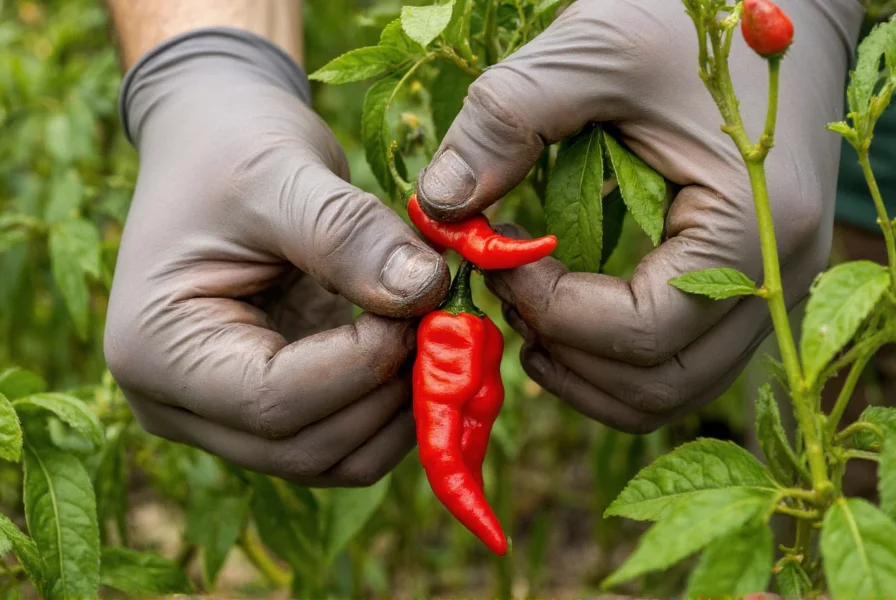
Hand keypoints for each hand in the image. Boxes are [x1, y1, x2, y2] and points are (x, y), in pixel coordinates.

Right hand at [105, 28, 448, 483]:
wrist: (216, 146)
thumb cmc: (229, 148)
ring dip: (398, 410)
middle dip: (388, 395)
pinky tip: (421, 349)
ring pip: (331, 457)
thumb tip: (428, 292)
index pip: (271, 401)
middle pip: (304, 447)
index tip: (422, 306)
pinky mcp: (270, 406)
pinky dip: (391, 406)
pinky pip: (342, 437)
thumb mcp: (282, 174)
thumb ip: (350, 235)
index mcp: (157, 350)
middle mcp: (180, 402)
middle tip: (444, 326)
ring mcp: (226, 414)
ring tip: (436, 334)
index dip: (362, 365)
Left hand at [415, 0, 862, 432]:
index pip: (640, 330)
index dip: (550, 309)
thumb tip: (441, 206)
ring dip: (586, 373)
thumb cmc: (691, 16)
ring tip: (528, 315)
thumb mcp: (595, 47)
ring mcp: (767, 288)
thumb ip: (509, 120)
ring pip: (669, 390)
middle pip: (658, 383)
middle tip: (506, 295)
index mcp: (749, 224)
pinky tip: (564, 319)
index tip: (497, 257)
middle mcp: (775, 276)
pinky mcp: (744, 284)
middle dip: (564, 352)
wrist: (775, 2)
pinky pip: (679, 363)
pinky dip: (613, 363)